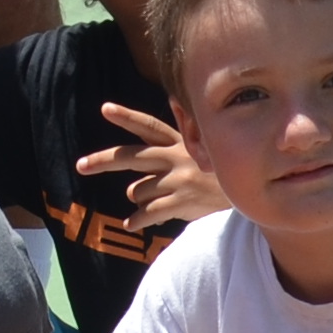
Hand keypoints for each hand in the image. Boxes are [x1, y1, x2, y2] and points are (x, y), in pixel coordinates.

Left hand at [83, 102, 227, 232]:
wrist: (251, 195)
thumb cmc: (223, 173)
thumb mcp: (204, 150)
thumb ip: (180, 142)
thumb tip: (165, 117)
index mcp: (181, 143)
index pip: (149, 126)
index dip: (127, 117)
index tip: (104, 108)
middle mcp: (175, 158)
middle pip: (131, 156)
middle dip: (103, 161)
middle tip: (81, 165)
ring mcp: (177, 181)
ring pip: (137, 192)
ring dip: (140, 200)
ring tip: (155, 203)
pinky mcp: (180, 202)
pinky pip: (147, 213)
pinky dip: (137, 221)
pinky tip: (131, 225)